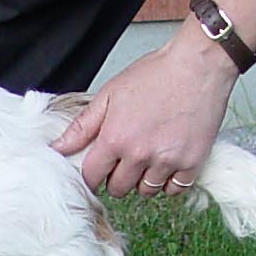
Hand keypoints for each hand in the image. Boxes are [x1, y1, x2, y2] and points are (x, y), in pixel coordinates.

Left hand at [51, 26, 235, 196]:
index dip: (91, 176)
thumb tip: (57, 149)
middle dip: (116, 178)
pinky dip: (169, 181)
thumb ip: (82, 127)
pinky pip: (175, 189)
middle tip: (123, 159)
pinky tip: (166, 163)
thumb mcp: (109, 95)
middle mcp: (140, 155)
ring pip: (146, 191)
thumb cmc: (155, 74)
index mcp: (115, 139)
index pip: (91, 177)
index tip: (96, 170)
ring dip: (142, 180)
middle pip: (118, 188)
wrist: (198, 65)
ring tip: (147, 157)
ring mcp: (168, 161)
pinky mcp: (193, 162)